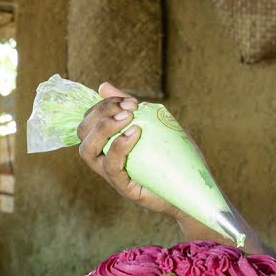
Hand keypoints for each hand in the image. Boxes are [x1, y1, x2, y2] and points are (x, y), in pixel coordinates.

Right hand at [75, 83, 181, 218]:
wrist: (192, 189)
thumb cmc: (173, 157)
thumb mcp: (155, 126)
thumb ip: (132, 108)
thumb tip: (103, 86)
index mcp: (108, 144)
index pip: (89, 120)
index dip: (102, 105)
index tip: (130, 101)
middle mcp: (105, 159)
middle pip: (83, 133)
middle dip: (101, 113)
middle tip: (129, 107)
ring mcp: (113, 175)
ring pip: (88, 151)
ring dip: (104, 128)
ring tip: (127, 117)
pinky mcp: (124, 187)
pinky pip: (111, 167)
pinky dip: (119, 147)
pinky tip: (134, 133)